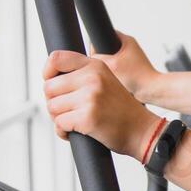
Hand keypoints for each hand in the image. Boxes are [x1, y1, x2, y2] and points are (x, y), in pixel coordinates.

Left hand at [42, 51, 162, 158]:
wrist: (143, 131)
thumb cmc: (122, 110)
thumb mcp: (106, 81)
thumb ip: (82, 75)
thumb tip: (49, 80)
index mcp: (96, 65)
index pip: (56, 58)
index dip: (47, 73)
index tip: (54, 86)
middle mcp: (92, 78)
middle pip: (48, 88)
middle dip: (54, 103)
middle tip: (69, 111)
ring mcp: (90, 97)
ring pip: (52, 107)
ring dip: (59, 119)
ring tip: (75, 121)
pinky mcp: (88, 117)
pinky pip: (59, 124)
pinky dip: (63, 132)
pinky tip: (77, 132)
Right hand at [91, 31, 159, 100]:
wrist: (152, 91)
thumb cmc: (137, 77)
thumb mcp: (111, 65)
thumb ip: (96, 59)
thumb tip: (87, 59)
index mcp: (126, 40)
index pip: (103, 34)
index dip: (96, 45)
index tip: (95, 56)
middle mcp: (129, 47)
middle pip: (105, 48)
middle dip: (101, 58)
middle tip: (104, 67)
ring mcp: (129, 58)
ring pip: (109, 60)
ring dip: (107, 67)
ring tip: (111, 75)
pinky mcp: (130, 68)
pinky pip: (115, 69)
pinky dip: (113, 74)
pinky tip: (114, 80)